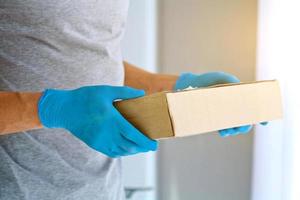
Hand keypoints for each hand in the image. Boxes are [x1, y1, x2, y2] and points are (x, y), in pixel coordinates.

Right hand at [38, 85, 157, 156]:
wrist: (64, 109)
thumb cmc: (85, 97)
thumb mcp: (106, 91)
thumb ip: (125, 92)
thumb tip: (142, 93)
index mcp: (112, 120)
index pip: (133, 135)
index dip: (145, 142)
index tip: (154, 144)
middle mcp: (107, 133)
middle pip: (130, 146)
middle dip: (142, 148)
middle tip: (151, 145)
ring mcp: (100, 140)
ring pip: (121, 151)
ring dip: (133, 151)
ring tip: (140, 146)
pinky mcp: (94, 144)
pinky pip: (111, 152)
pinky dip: (122, 152)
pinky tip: (126, 148)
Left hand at [174, 72, 266, 136]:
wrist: (189, 86)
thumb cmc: (208, 80)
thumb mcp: (222, 78)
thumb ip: (232, 84)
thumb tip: (239, 91)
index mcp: (240, 97)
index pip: (253, 108)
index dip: (260, 115)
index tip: (264, 122)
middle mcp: (233, 108)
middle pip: (245, 122)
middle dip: (245, 126)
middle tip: (241, 126)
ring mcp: (224, 115)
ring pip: (235, 128)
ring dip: (235, 130)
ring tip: (229, 129)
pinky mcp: (214, 120)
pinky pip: (223, 130)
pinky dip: (225, 132)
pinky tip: (223, 131)